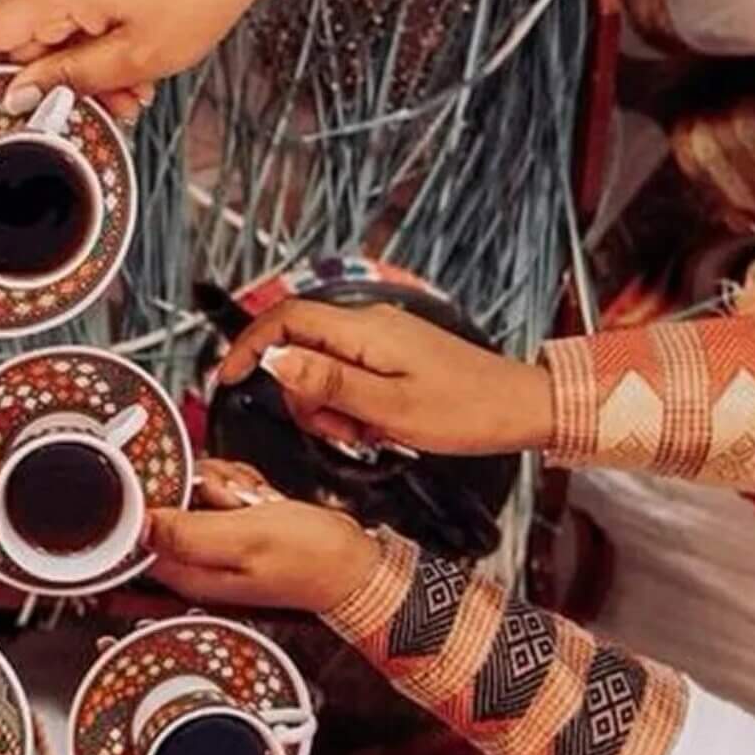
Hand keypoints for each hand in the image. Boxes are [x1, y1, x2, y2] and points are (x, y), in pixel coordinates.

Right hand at [0, 0, 263, 126]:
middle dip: (50, 89)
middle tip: (91, 116)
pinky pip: (72, 29)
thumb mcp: (132, 58)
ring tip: (127, 98)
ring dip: (80, 79)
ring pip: (51, 45)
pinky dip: (92, 58)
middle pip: (20, 48)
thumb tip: (17, 95)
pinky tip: (129, 77)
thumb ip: (66, 79)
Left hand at [146, 459, 381, 613]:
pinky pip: (222, 492)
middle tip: (235, 498)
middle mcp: (197, 563)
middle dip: (203, 486)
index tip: (193, 491)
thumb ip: (186, 533)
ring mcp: (217, 546)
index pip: (143, 533)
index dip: (163, 500)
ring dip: (227, 484)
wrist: (354, 563)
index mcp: (190, 574)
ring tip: (254, 501)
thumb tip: (140, 525)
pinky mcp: (235, 530)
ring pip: (198, 492)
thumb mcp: (245, 537)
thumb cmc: (311, 558)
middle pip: (171, 504)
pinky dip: (242, 487)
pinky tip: (261, 499)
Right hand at [218, 300, 552, 457]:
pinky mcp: (394, 356)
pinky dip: (350, 405)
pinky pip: (350, 375)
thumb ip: (328, 383)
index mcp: (365, 332)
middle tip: (337, 432)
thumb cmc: (468, 411)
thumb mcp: (390, 409)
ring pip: (322, 367)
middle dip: (303, 395)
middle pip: (300, 348)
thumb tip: (275, 360)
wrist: (525, 408)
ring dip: (329, 406)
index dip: (249, 345)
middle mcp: (370, 326)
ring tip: (366, 435)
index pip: (286, 319)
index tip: (230, 379)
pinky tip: (378, 427)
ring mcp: (383, 340)